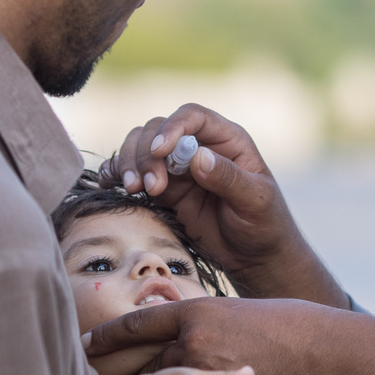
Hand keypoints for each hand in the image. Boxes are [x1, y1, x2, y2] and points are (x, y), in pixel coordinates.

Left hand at [86, 296, 374, 374]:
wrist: (316, 351)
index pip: (140, 324)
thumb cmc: (285, 326)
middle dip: (115, 373)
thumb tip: (185, 332)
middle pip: (142, 362)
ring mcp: (205, 374)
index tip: (86, 343)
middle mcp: (193, 341)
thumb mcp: (236, 313)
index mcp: (197, 313)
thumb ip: (206, 325)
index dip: (110, 335)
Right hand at [107, 106, 345, 303]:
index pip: (193, 117)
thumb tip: (197, 156)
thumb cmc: (264, 225)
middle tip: (149, 186)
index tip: (160, 151)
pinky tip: (110, 183)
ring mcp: (179, 167)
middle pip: (159, 129)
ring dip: (130, 163)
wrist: (254, 257)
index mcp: (227, 140)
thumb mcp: (254, 201)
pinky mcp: (164, 189)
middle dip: (147, 153)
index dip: (173, 127)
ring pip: (141, 147)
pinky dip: (119, 173)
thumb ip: (228, 178)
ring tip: (132, 189)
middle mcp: (199, 146)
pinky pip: (135, 171)